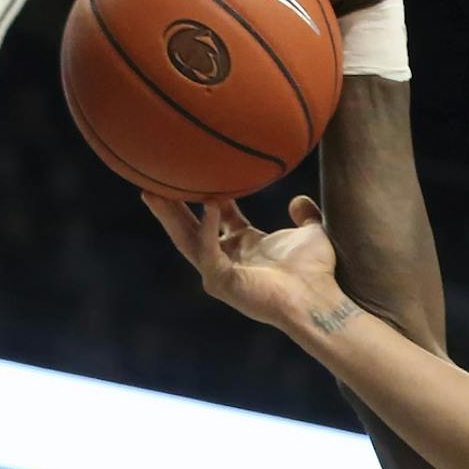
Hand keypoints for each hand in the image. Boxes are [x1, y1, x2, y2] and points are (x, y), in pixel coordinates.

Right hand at [145, 195, 342, 330]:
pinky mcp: (221, 283)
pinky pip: (208, 251)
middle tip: (151, 180)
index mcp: (243, 245)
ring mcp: (220, 273)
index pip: (217, 214)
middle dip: (169, 205)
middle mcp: (227, 258)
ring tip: (151, 192)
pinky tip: (210, 204)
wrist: (318, 301)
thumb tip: (299, 200)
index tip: (197, 167)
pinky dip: (208, 228)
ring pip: (186, 240)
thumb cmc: (317, 274)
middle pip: (189, 227)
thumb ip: (306, 216)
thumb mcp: (311, 235)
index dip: (207, 192)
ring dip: (169, 216)